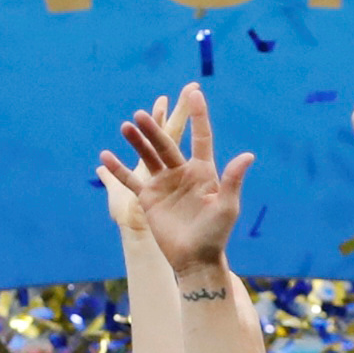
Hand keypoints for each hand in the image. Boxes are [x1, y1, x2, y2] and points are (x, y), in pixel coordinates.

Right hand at [96, 87, 253, 277]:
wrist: (195, 259)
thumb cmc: (216, 234)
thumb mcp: (227, 207)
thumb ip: (233, 180)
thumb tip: (248, 155)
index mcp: (204, 171)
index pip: (201, 138)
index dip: (198, 117)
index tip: (195, 93)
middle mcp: (182, 172)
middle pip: (166, 145)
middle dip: (154, 130)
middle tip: (140, 114)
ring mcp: (164, 183)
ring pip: (148, 157)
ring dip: (136, 142)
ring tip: (126, 126)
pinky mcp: (149, 197)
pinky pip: (131, 180)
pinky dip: (118, 170)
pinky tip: (105, 156)